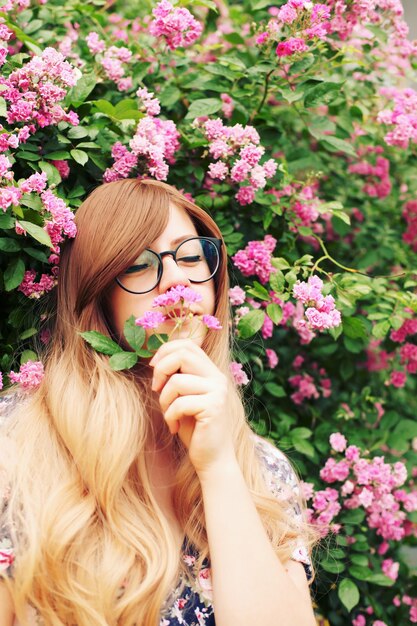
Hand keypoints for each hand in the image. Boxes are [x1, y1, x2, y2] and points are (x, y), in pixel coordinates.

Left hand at [149, 339, 235, 475]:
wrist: (212, 459)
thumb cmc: (193, 429)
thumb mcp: (182, 397)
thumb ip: (177, 377)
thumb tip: (156, 359)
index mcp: (211, 372)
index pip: (187, 345)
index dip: (165, 351)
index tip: (154, 370)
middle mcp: (217, 378)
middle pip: (183, 354)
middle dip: (161, 370)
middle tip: (156, 389)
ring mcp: (218, 391)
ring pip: (177, 381)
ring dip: (164, 400)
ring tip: (168, 414)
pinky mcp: (214, 407)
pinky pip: (180, 403)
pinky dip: (170, 416)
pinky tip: (174, 428)